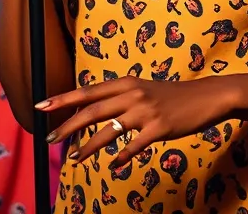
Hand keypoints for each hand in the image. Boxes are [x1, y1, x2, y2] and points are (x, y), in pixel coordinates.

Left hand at [39, 75, 235, 169]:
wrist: (206, 96)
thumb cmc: (171, 96)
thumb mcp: (143, 89)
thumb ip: (119, 98)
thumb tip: (92, 111)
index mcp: (126, 83)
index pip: (88, 91)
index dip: (63, 99)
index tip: (41, 105)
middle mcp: (132, 94)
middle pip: (92, 111)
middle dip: (68, 126)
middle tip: (49, 138)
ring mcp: (146, 111)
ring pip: (108, 131)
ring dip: (88, 147)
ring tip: (74, 158)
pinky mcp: (159, 128)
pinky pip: (134, 146)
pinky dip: (122, 157)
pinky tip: (114, 165)